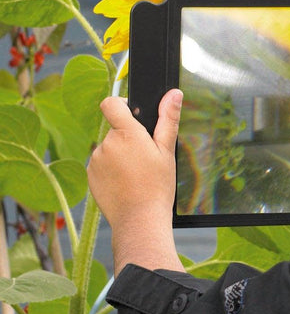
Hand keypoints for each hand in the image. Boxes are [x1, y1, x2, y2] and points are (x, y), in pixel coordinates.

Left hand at [87, 89, 184, 272]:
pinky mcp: (90, 175)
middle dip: (127, 140)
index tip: (132, 117)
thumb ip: (168, 120)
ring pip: (108, 149)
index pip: (111, 104)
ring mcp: (96, 160)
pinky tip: (125, 184)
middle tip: (144, 160)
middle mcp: (107, 143)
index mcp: (127, 134)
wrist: (139, 219)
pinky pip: (101, 165)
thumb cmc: (157, 186)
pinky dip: (111, 171)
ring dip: (119, 156)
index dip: (120, 106)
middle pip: (115, 131)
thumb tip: (174, 93)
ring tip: (135, 176)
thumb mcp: (167, 152)